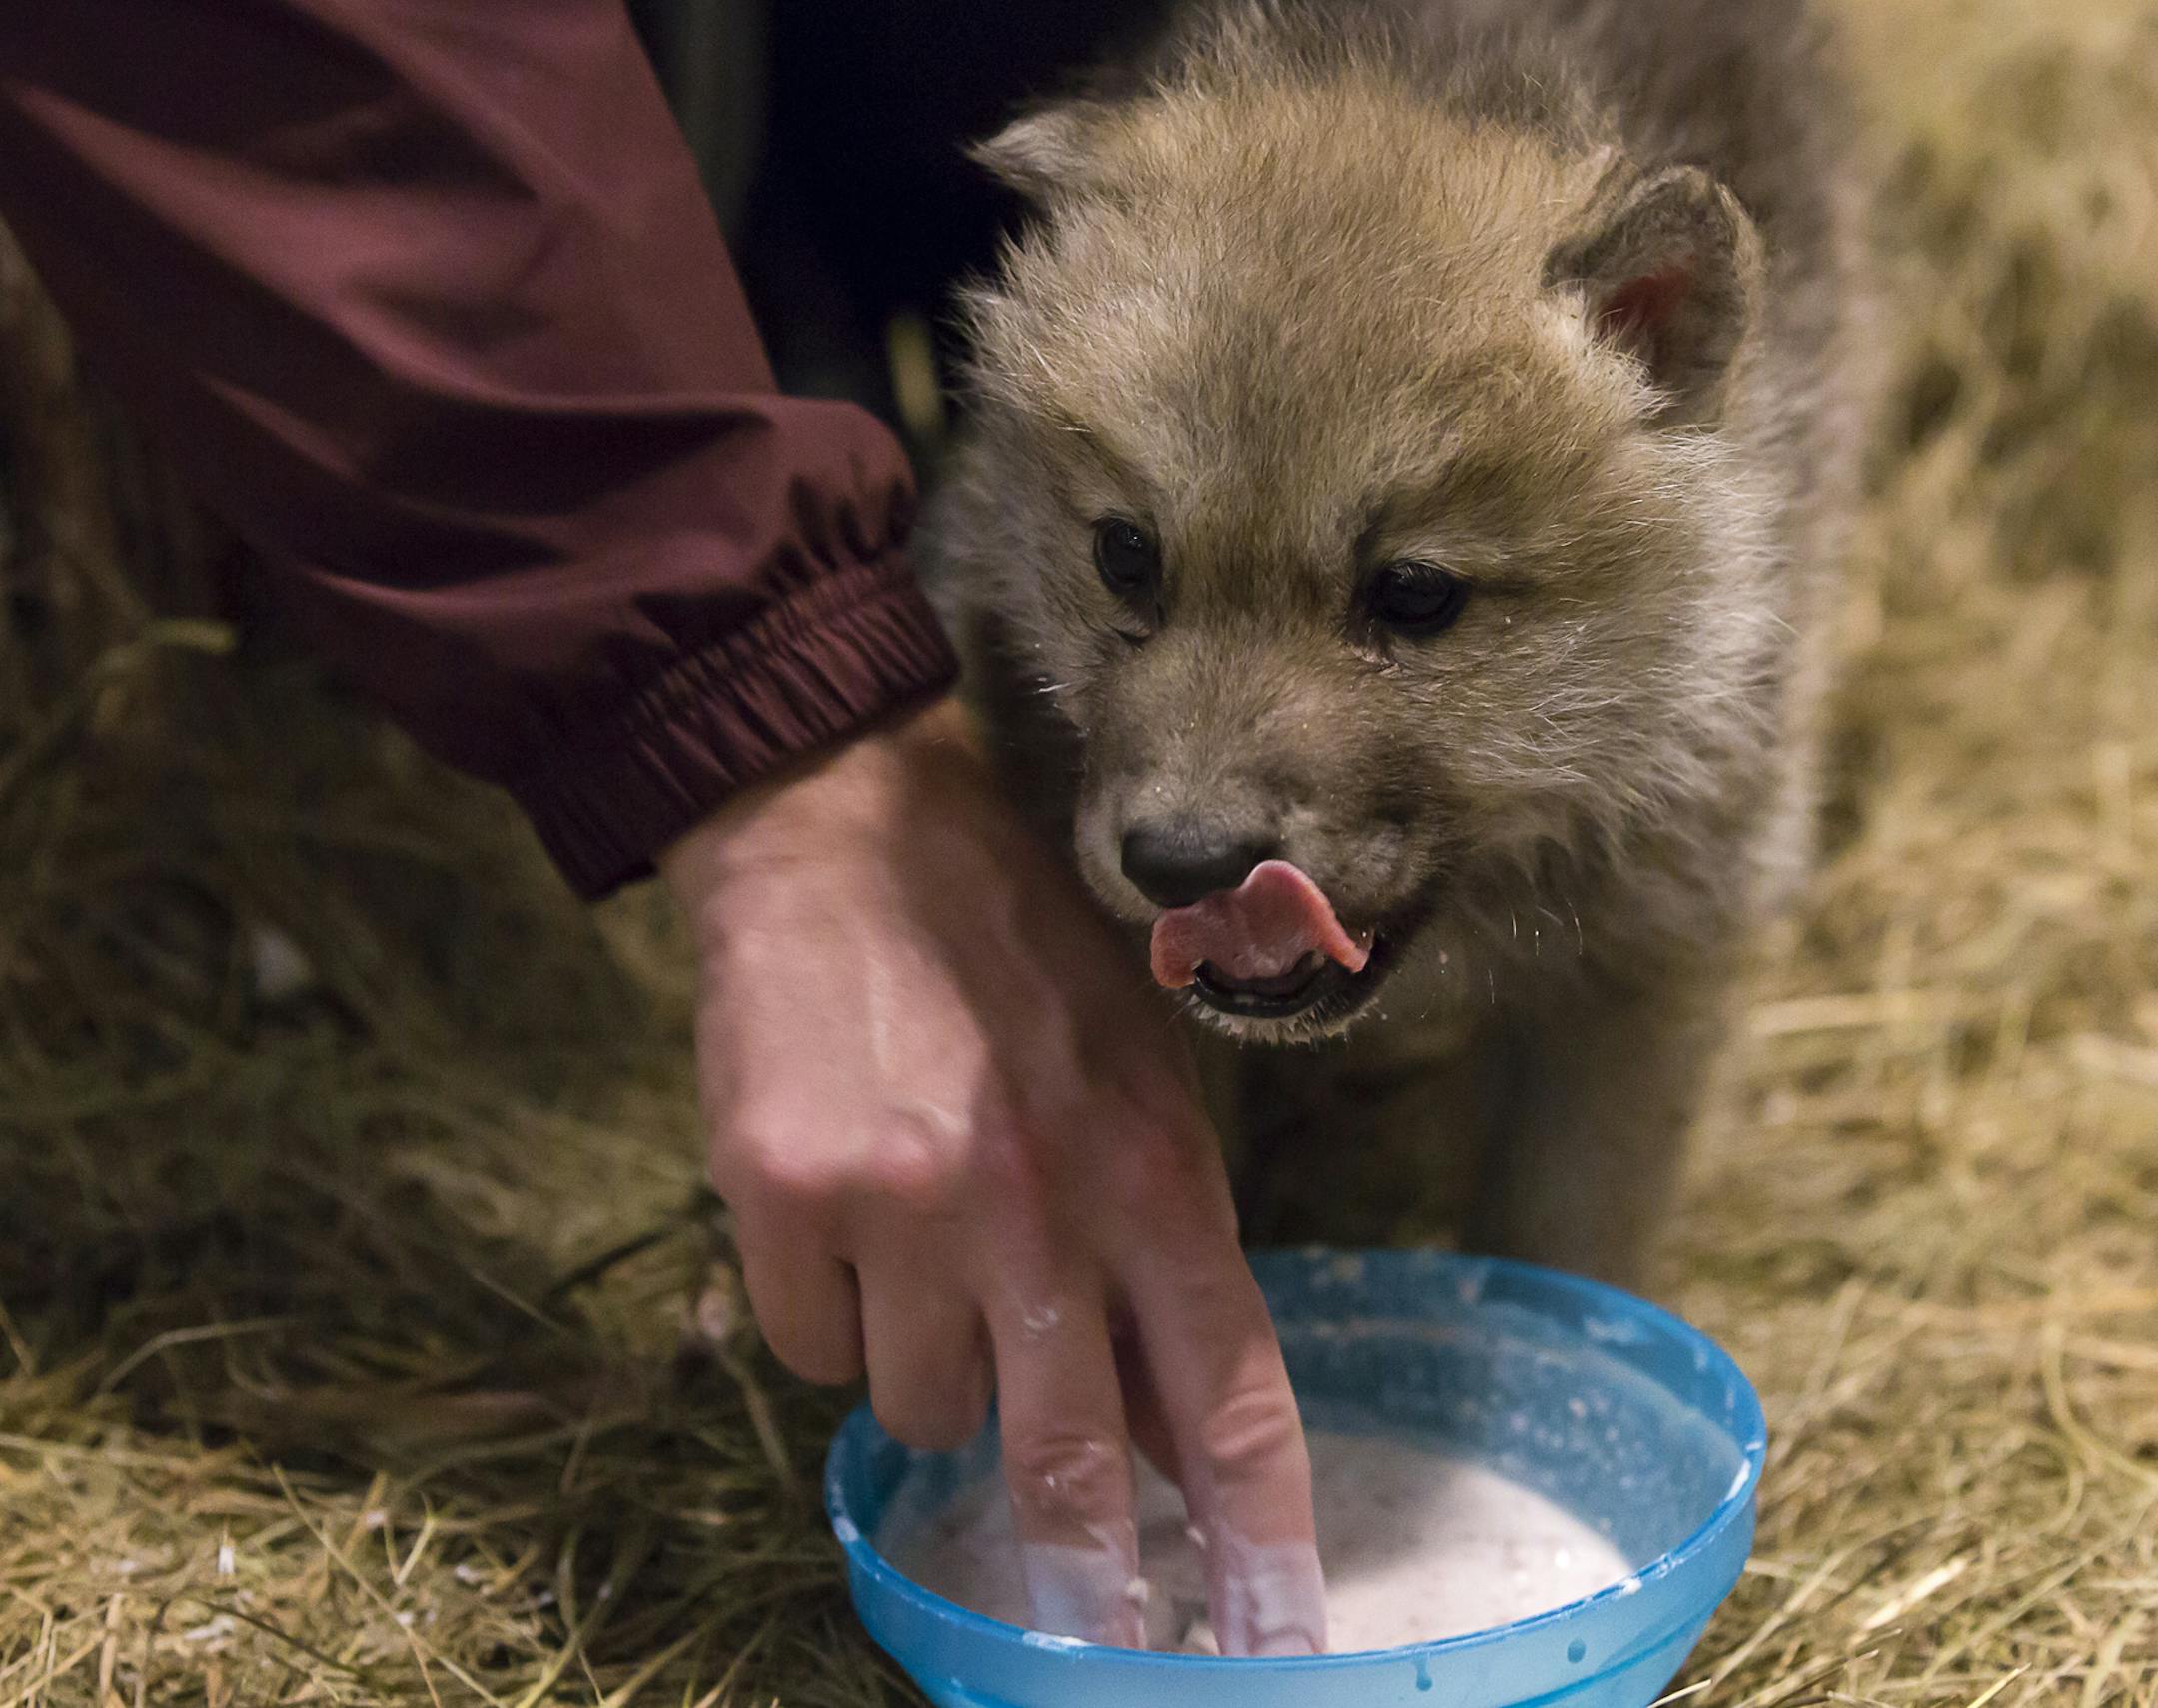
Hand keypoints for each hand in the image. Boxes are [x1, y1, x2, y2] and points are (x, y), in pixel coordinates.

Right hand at [661, 698, 1322, 1654]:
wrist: (845, 835)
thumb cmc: (1020, 961)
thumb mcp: (1143, 1081)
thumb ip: (1165, 1258)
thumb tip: (1174, 1439)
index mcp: (1154, 1169)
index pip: (1230, 1400)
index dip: (1258, 1548)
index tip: (1275, 1650)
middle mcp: (1034, 1205)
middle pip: (1072, 1464)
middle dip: (1088, 1584)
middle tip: (1090, 1641)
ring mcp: (899, 1209)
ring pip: (925, 1417)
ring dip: (937, 1377)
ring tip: (928, 1255)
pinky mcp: (779, 1200)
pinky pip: (815, 1355)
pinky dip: (838, 1322)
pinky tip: (847, 1224)